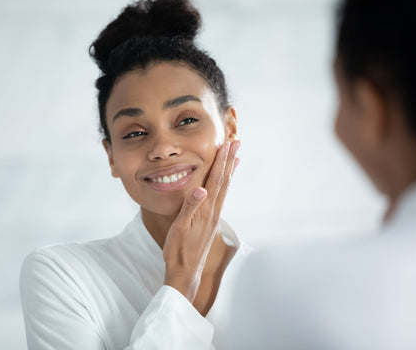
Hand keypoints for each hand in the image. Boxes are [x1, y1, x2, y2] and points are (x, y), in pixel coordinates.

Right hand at [162, 140, 239, 301]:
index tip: (227, 145)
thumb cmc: (178, 251)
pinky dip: (224, 185)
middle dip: (230, 161)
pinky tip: (223, 183)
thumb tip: (201, 189)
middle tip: (236, 142)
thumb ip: (190, 208)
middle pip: (223, 181)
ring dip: (229, 171)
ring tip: (235, 157)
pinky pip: (220, 198)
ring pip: (223, 189)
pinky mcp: (210, 223)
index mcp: (205, 210)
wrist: (185, 272)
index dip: (221, 162)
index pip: (214, 180)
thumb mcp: (179, 228)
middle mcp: (213, 212)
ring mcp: (213, 218)